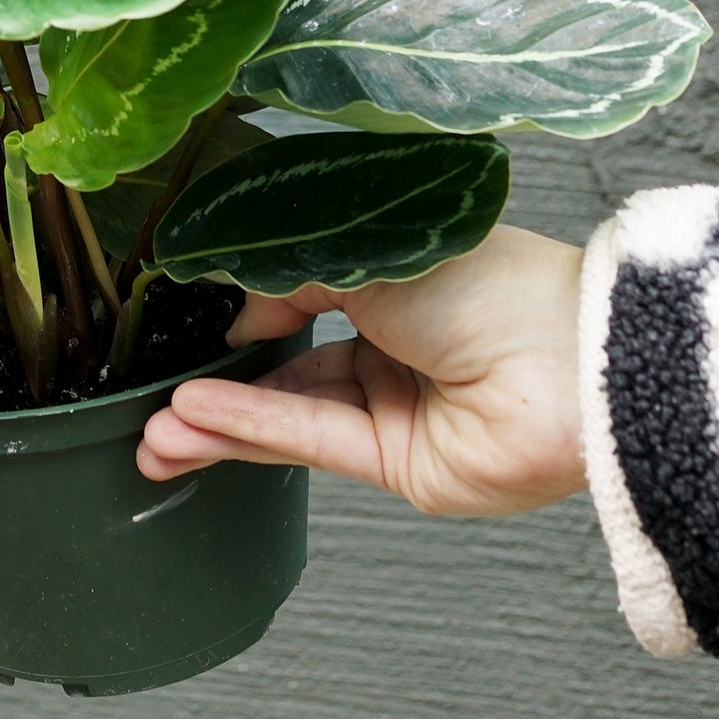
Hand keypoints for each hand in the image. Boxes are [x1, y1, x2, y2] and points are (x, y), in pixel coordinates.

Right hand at [136, 225, 586, 515]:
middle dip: (217, 385)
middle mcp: (396, 347)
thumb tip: (241, 316)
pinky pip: (312, 442)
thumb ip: (293, 280)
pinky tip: (197, 423)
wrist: (566, 360)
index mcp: (399, 283)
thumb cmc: (491, 282)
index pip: (302, 300)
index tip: (189, 319)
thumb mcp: (368, 253)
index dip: (245, 314)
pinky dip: (251, 431)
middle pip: (287, 368)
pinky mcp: (399, 465)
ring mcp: (396, 408)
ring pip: (289, 414)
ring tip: (155, 430)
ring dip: (219, 421)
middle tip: (152, 395)